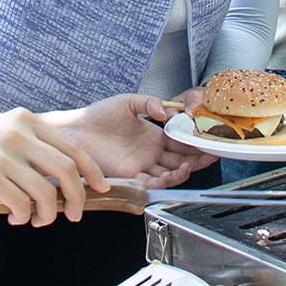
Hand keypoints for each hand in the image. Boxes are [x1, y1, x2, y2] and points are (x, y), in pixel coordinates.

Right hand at [0, 109, 104, 225]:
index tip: (101, 187)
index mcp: (26, 121)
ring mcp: (3, 155)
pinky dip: (24, 217)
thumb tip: (72, 175)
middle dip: (77, 197)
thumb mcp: (4, 134)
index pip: (72, 147)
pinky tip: (14, 218)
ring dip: (47, 214)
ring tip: (37, 220)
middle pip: (67, 170)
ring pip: (46, 192)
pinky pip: (22, 206)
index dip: (91, 171)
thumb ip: (34, 146)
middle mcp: (18, 134)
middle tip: (74, 213)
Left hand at [45, 94, 215, 186]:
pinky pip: (150, 183)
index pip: (181, 142)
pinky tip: (168, 176)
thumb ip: (149, 102)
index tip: (207, 141)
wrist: (76, 131)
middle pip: (180, 160)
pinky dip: (161, 183)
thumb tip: (166, 111)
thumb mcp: (127, 102)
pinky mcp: (129, 175)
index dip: (195, 143)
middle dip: (196, 160)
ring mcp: (141, 165)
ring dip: (181, 172)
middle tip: (209, 155)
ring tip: (187, 166)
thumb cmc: (96, 116)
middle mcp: (150, 153)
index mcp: (153, 136)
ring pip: (169, 174)